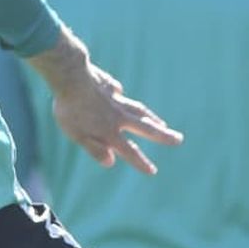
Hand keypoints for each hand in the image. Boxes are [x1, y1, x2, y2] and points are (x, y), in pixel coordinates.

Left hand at [49, 61, 182, 175]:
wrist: (71, 76)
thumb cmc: (70, 109)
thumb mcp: (77, 135)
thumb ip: (94, 149)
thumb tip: (111, 162)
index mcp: (110, 131)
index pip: (129, 151)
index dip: (141, 162)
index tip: (153, 171)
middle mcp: (118, 116)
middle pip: (146, 128)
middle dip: (163, 135)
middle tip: (178, 139)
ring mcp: (116, 100)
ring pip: (139, 110)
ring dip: (153, 118)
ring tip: (163, 123)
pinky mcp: (109, 85)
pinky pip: (118, 92)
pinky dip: (122, 96)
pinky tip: (121, 94)